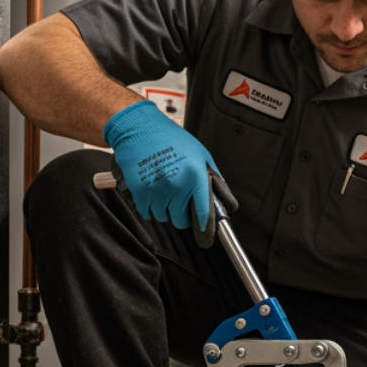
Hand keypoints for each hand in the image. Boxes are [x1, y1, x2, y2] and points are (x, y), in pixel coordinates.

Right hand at [103, 99, 237, 233]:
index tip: (206, 237)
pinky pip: (147, 214)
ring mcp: (157, 190)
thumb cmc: (172, 139)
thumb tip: (226, 201)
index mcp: (195, 176)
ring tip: (165, 191)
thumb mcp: (201, 154)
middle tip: (180, 201)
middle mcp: (177, 185)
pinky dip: (150, 208)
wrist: (140, 129)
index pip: (203, 213)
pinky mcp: (139, 192)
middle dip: (182, 215)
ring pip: (164, 218)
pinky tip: (153, 192)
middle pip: (181, 221)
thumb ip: (214, 179)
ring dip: (165, 210)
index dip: (205, 228)